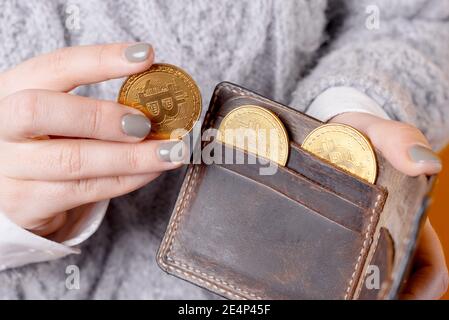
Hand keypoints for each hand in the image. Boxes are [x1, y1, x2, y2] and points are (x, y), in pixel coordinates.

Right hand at [0, 43, 182, 235]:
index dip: (101, 60)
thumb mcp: (58, 117)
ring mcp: (9, 168)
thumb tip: (156, 107)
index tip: (145, 56)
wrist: (13, 192)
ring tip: (170, 152)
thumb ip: (92, 108)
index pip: (54, 66)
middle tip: (146, 123)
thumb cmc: (47, 144)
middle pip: (42, 111)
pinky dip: (126, 180)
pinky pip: (85, 191)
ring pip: (73, 161)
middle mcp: (1, 126)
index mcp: (12, 90)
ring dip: (132, 157)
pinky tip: (151, 171)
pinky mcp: (26, 203)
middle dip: (101, 116)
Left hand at [331, 112, 447, 298]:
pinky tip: (308, 276)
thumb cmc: (360, 134)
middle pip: (394, 277)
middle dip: (380, 293)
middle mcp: (387, 232)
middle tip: (350, 298)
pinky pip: (334, 258)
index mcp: (410, 217)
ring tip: (326, 292)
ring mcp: (358, 235)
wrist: (324, 131)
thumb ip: (399, 139)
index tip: (393, 297)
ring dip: (352, 287)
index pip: (428, 266)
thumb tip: (426, 164)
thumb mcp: (377, 132)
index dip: (418, 288)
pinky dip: (329, 270)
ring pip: (363, 274)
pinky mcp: (331, 230)